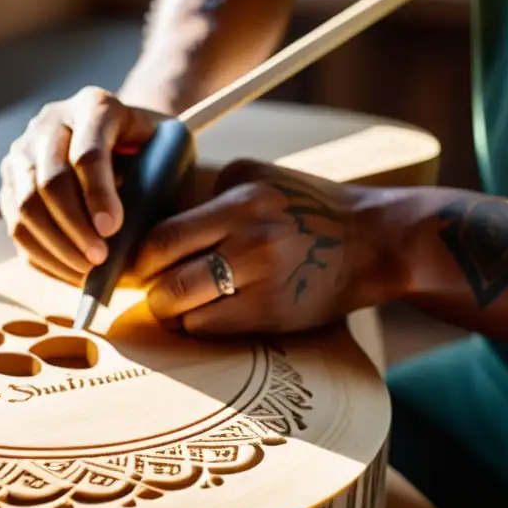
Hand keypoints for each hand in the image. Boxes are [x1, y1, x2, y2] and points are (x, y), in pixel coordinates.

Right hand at [0, 86, 161, 284]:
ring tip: (86, 271)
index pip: (87, 152)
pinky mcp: (11, 180)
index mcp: (94, 106)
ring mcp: (24, 149)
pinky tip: (69, 271)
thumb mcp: (167, 152)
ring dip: (56, 245)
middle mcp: (51, 121)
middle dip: (75, 226)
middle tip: (100, 260)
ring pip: (25, 205)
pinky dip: (42, 254)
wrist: (123, 136)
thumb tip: (138, 238)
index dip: (98, 194)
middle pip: (50, 180)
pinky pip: (15, 225)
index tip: (113, 229)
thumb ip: (159, 181)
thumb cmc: (152, 150)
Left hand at [130, 159, 384, 335]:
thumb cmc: (307, 206)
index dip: (138, 258)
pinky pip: (212, 329)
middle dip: (147, 290)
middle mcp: (251, 241)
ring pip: (185, 311)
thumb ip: (208, 195)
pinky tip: (203, 315)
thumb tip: (154, 222)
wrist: (374, 240)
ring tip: (173, 304)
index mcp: (241, 202)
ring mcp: (264, 281)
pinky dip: (196, 325)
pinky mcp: (275, 314)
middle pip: (166, 279)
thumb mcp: (257, 178)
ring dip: (170, 312)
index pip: (162, 237)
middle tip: (148, 288)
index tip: (134, 264)